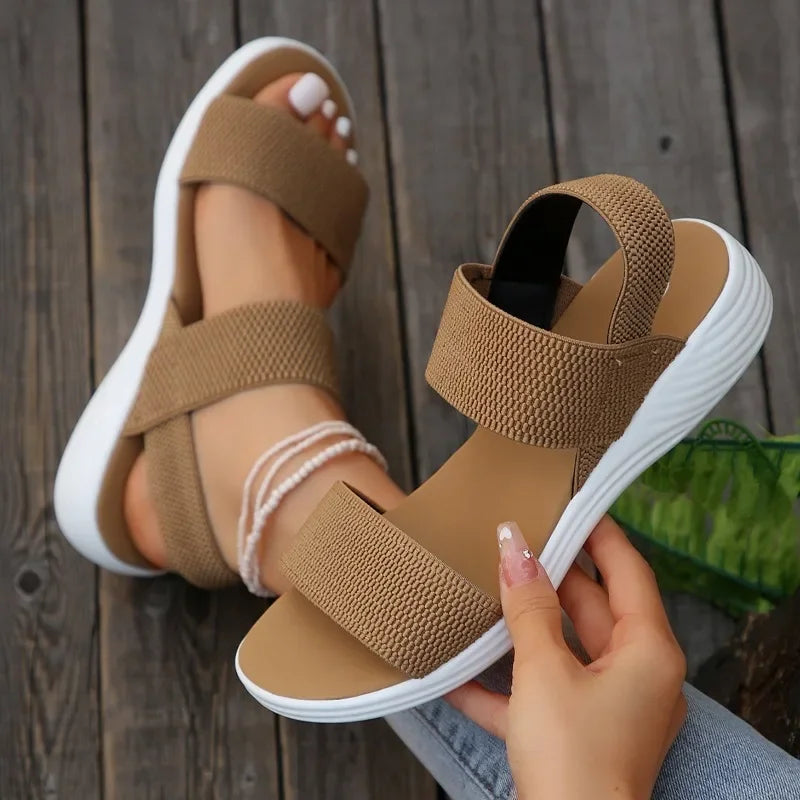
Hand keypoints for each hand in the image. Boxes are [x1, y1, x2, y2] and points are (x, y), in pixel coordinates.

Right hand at [447, 517, 686, 799]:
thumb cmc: (572, 758)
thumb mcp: (545, 669)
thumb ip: (529, 604)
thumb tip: (515, 544)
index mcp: (647, 652)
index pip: (628, 570)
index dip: (600, 532)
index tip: (570, 501)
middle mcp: (635, 676)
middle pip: (591, 608)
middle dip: (548, 577)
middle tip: (511, 541)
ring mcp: (606, 707)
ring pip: (561, 649)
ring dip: (521, 628)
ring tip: (483, 590)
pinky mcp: (576, 734)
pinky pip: (539, 694)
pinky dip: (503, 682)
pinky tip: (455, 673)